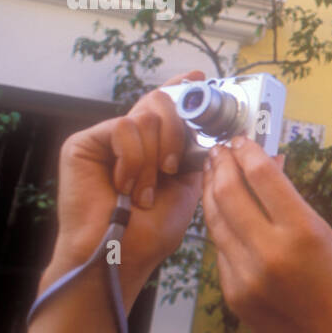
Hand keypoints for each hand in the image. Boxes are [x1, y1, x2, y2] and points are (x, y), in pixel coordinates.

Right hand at [48, 70, 206, 287]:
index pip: (169, 105)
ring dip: (154, 158)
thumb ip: (205, 156)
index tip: (199, 78)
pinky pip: (124, 127)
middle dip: (177, 133)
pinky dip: (134, 159)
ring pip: (146, 116)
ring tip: (143, 191)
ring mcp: (106, 139)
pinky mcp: (83, 143)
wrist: (120, 254)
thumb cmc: (151, 230)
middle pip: (161, 102)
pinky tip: (125, 186)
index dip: (183, 88)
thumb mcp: (191, 187)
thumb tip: (248, 142)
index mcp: (156, 146)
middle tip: (173, 168)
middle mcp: (131, 138)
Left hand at [201, 135, 331, 332]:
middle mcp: (270, 252)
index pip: (262, 176)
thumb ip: (292, 203)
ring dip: (212, 191)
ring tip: (213, 173)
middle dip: (221, 165)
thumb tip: (266, 165)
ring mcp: (246, 276)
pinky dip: (221, 227)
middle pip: (229, 193)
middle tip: (219, 151)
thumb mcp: (326, 235)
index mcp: (302, 232)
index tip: (241, 140)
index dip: (247, 151)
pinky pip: (221, 250)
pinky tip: (223, 213)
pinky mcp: (233, 294)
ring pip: (216, 221)